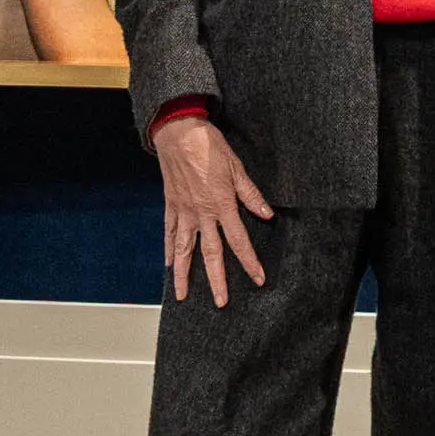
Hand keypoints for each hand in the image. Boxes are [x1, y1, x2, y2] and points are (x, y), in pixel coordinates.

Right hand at [153, 116, 274, 306]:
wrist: (178, 133)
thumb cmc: (209, 146)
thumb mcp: (237, 167)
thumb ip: (251, 194)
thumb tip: (266, 214)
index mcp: (221, 204)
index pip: (239, 240)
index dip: (249, 261)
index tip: (257, 278)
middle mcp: (201, 213)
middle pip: (211, 253)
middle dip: (216, 280)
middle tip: (221, 302)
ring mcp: (183, 212)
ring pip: (183, 250)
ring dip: (184, 274)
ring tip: (183, 296)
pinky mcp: (170, 206)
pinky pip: (169, 233)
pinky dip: (168, 251)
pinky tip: (168, 266)